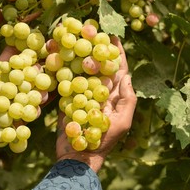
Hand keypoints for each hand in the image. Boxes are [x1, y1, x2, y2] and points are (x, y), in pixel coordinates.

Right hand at [56, 38, 136, 172]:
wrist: (78, 158)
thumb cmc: (103, 142)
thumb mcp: (122, 122)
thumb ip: (127, 99)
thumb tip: (126, 75)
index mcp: (114, 97)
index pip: (117, 70)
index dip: (116, 54)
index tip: (114, 37)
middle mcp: (99, 93)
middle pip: (99, 66)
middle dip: (96, 49)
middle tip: (91, 32)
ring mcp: (83, 95)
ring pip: (83, 71)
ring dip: (80, 56)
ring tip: (76, 39)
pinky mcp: (68, 100)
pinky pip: (67, 82)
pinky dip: (65, 70)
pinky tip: (61, 56)